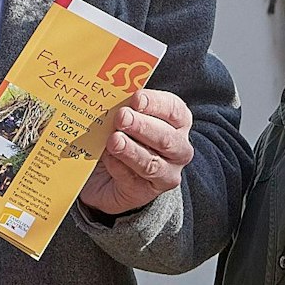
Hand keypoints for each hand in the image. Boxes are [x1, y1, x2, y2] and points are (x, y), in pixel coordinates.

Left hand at [79, 89, 194, 216]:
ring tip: (114, 140)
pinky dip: (118, 167)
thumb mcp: (123, 117)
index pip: (174, 109)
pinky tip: (107, 157)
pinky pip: (132, 180)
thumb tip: (109, 93)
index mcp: (177, 122)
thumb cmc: (121, 135)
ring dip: (131, 150)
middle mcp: (178, 149)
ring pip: (152, 163)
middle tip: (122, 117)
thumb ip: (123, 106)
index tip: (136, 99)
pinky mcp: (145, 192)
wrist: (106, 175)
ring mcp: (166, 173)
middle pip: (166, 138)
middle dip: (143, 126)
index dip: (156, 103)